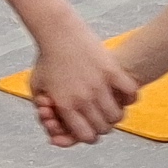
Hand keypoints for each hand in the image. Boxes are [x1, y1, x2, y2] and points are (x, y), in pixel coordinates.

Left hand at [22, 26, 136, 146]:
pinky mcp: (111, 70)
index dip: (88, 136)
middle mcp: (84, 98)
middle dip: (101, 126)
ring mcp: (99, 85)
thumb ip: (45, 112)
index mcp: (65, 105)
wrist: (57, 32)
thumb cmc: (46, 60)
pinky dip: (130, 96)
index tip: (88, 128)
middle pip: (103, 128)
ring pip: (117, 115)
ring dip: (115, 114)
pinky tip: (124, 93)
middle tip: (100, 117)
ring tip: (111, 106)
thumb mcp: (37, 88)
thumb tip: (52, 133)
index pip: (86, 136)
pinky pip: (131, 92)